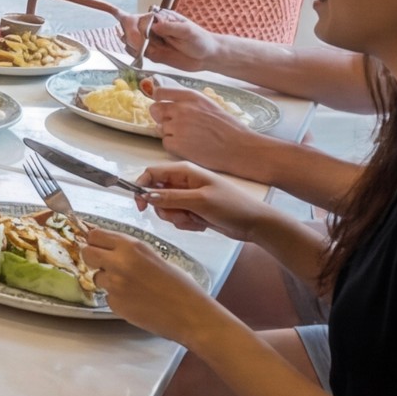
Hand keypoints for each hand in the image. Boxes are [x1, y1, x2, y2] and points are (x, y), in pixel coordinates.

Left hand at [83, 223, 223, 345]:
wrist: (191, 315)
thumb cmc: (181, 286)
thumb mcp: (155, 257)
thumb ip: (130, 252)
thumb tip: (110, 248)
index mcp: (131, 247)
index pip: (95, 235)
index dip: (96, 241)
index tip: (100, 246)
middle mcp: (118, 263)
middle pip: (87, 252)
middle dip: (94, 258)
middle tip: (107, 265)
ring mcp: (114, 284)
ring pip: (96, 277)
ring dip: (107, 280)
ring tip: (131, 287)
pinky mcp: (115, 304)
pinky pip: (107, 297)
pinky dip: (117, 298)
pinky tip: (136, 301)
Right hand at [119, 7, 222, 71]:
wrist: (208, 56)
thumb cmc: (200, 40)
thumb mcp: (188, 31)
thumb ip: (171, 28)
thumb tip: (154, 26)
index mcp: (160, 19)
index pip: (138, 19)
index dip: (130, 25)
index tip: (133, 35)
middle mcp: (152, 29)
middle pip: (130, 30)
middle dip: (131, 38)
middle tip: (140, 47)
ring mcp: (152, 41)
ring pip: (130, 42)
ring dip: (133, 47)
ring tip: (146, 51)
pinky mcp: (153, 54)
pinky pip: (137, 53)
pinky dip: (135, 55)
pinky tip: (139, 56)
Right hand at [129, 161, 262, 238]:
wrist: (255, 224)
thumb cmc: (231, 206)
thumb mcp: (199, 201)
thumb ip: (171, 198)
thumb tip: (146, 196)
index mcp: (184, 171)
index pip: (152, 173)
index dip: (142, 188)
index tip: (141, 206)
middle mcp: (183, 182)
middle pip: (156, 194)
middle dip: (166, 209)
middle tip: (183, 214)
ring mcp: (188, 197)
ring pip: (166, 209)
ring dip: (178, 218)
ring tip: (197, 219)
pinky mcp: (192, 210)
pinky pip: (177, 218)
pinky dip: (186, 223)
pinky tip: (202, 223)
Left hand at [146, 74, 273, 174]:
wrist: (240, 148)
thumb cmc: (229, 128)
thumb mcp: (209, 105)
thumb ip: (189, 103)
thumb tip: (171, 104)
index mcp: (190, 97)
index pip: (160, 92)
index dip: (159, 100)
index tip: (162, 105)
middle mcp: (181, 109)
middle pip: (155, 110)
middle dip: (161, 118)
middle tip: (176, 126)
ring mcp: (177, 126)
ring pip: (160, 128)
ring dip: (170, 133)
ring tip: (190, 138)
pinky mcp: (176, 144)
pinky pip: (165, 143)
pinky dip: (174, 146)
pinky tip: (189, 147)